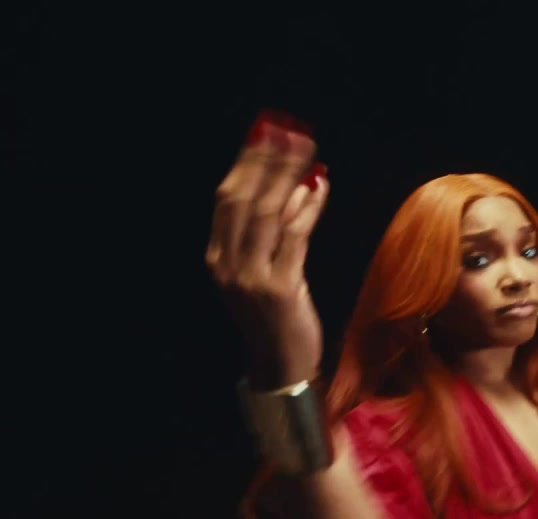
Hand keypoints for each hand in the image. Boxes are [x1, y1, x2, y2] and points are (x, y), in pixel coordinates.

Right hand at [206, 111, 329, 388]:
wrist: (282, 369)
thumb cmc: (277, 318)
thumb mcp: (266, 272)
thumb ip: (274, 234)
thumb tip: (295, 186)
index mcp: (217, 259)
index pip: (226, 199)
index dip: (246, 162)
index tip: (265, 133)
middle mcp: (228, 265)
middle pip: (243, 199)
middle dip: (265, 161)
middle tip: (287, 131)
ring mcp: (251, 277)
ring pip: (267, 213)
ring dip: (288, 176)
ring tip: (306, 150)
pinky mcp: (280, 288)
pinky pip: (294, 236)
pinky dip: (308, 208)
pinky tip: (319, 187)